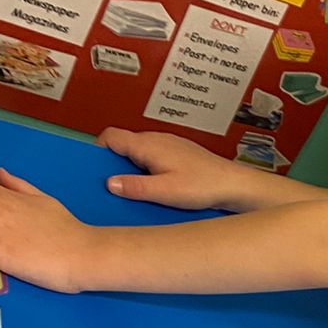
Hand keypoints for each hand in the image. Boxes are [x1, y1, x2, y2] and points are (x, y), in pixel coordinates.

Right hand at [98, 127, 242, 210]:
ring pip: (139, 151)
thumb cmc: (203, 186)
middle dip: (115, 162)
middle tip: (116, 184)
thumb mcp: (165, 191)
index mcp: (147, 145)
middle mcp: (156, 139)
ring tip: (136, 188)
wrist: (233, 184)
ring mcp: (168, 144)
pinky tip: (156, 187)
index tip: (94, 168)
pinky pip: (154, 157)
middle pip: (123, 144)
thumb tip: (109, 183)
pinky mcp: (178, 153)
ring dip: (132, 167)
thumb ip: (136, 187)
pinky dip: (148, 169)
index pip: (110, 136)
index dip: (98, 150)